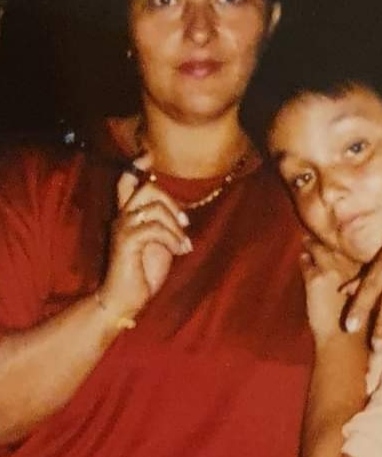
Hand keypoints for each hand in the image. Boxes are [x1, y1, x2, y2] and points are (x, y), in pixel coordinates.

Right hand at [99, 155, 192, 318]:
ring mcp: (122, 229)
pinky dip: (173, 238)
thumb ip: (162, 225)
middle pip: (146, 189)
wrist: (123, 301)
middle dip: (172, 202)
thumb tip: (180, 214)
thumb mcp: (157, 244)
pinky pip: (155, 228)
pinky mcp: (127, 243)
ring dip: (176, 226)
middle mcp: (121, 218)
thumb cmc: (141, 273)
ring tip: (184, 245)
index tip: (149, 154)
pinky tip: (181, 251)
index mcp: (127, 216)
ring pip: (154, 207)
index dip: (136, 166)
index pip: (126, 182)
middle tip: (185, 224)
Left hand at [300, 236, 360, 345]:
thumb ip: (363, 289)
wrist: (346, 342)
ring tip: (307, 238)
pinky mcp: (316, 279)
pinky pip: (307, 263)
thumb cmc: (361, 329)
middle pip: (338, 247)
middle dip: (328, 239)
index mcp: (367, 273)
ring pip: (321, 250)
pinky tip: (302, 256)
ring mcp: (333, 271)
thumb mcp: (369, 304)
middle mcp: (351, 267)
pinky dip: (304, 259)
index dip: (346, 244)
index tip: (342, 237)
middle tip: (319, 231)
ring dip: (312, 244)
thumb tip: (355, 282)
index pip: (355, 251)